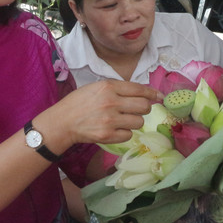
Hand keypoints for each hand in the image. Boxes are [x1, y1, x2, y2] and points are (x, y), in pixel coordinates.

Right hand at [42, 80, 160, 151]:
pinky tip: (115, 129)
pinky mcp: (108, 135)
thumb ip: (118, 89)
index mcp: (108, 87)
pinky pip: (129, 135)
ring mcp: (110, 120)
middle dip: (144, 109)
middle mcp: (111, 102)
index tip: (159, 96)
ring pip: (139, 122)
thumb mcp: (97, 87)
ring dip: (134, 121)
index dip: (153, 93)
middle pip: (144, 107)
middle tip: (137, 110)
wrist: (62, 122)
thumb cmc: (80, 102)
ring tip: (123, 120)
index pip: (139, 89)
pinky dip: (125, 133)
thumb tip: (145, 93)